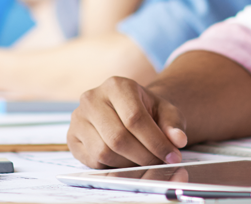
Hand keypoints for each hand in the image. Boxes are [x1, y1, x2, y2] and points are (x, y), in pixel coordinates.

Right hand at [68, 76, 188, 168]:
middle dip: (144, 156)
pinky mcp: (72, 137)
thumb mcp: (166, 111)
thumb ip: (173, 124)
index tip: (172, 155)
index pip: (134, 118)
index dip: (155, 141)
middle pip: (118, 137)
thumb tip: (178, 140)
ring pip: (104, 152)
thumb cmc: (148, 110)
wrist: (128, 110)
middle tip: (159, 162)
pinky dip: (113, 165)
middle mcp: (92, 98)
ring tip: (144, 159)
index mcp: (117, 85)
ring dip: (129, 163)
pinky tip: (126, 158)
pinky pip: (93, 160)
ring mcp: (78, 118)